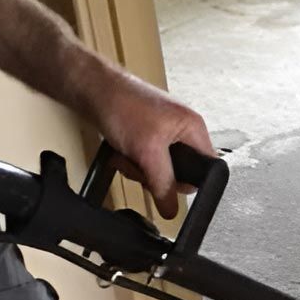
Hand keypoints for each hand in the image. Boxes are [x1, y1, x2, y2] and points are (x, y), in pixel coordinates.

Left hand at [78, 61, 214, 218]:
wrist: (92, 89)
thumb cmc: (122, 104)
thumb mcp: (148, 152)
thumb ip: (163, 184)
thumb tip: (172, 209)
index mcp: (194, 128)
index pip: (206, 169)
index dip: (188, 182)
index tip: (168, 185)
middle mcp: (183, 130)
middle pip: (181, 173)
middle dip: (157, 177)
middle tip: (143, 168)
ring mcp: (165, 133)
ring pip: (161, 170)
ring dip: (140, 170)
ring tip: (128, 158)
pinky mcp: (147, 135)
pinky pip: (147, 162)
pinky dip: (132, 162)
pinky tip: (122, 155)